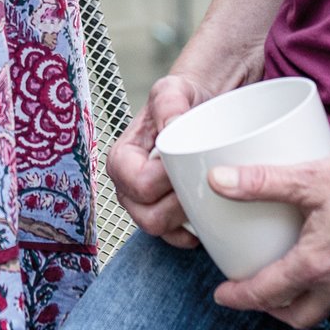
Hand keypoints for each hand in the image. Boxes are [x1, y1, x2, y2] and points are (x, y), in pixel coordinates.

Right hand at [106, 71, 213, 245]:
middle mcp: (127, 188)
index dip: (167, 180)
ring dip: (186, 218)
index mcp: (121, 160)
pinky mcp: (164, 217)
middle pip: (148, 217)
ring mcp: (144, 206)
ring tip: (206, 196)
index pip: (140, 184)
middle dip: (179, 204)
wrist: (198, 109)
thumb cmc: (182, 100)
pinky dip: (192, 232)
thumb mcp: (172, 90)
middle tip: (203, 183)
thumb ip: (168, 102)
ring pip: (162, 231)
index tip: (189, 163)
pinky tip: (208, 216)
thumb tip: (171, 125)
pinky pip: (175, 239)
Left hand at [207, 147, 329, 329]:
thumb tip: (218, 180)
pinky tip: (322, 261)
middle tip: (250, 291)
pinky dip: (323, 289)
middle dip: (268, 310)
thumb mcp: (313, 177)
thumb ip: (263, 181)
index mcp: (317, 265)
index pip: (267, 294)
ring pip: (320, 308)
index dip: (238, 297)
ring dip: (296, 302)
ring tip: (282, 278)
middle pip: (295, 315)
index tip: (221, 295)